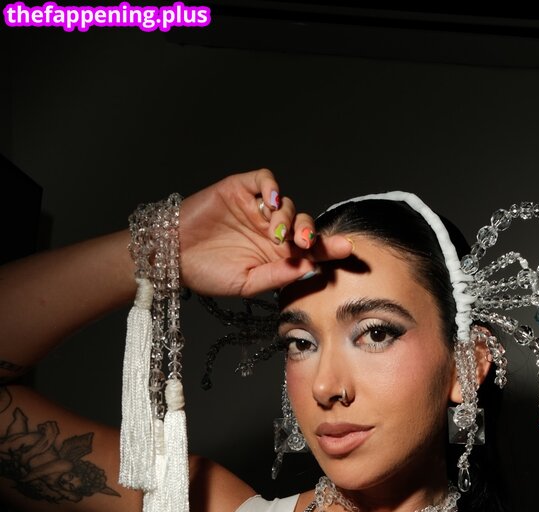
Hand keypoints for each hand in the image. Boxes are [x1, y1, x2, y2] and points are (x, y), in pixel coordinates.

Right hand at [178, 168, 352, 295]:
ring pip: (286, 204)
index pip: (310, 249)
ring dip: (288, 217)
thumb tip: (311, 268)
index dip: (329, 248)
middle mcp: (271, 230)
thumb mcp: (247, 284)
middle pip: (303, 224)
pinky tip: (271, 201)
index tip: (346, 250)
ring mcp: (256, 209)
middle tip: (306, 243)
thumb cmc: (207, 274)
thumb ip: (279, 276)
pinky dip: (271, 186)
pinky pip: (263, 180)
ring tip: (278, 234)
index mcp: (277, 255)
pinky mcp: (240, 189)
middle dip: (310, 233)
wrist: (172, 257)